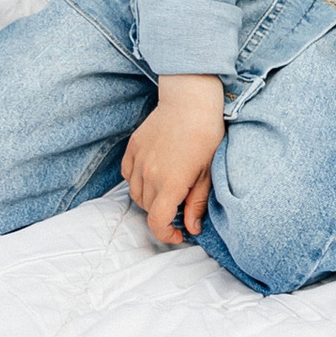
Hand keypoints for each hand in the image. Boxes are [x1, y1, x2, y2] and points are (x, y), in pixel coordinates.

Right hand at [121, 73, 224, 248]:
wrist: (191, 101)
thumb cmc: (206, 135)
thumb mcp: (207, 172)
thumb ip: (196, 203)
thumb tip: (191, 229)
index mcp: (171, 183)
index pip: (157, 222)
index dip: (166, 235)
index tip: (177, 235)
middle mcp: (150, 174)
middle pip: (148, 208)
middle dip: (163, 214)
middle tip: (179, 205)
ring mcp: (139, 160)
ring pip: (136, 193)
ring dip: (149, 199)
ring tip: (166, 190)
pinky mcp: (133, 147)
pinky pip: (128, 174)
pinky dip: (137, 181)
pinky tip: (152, 175)